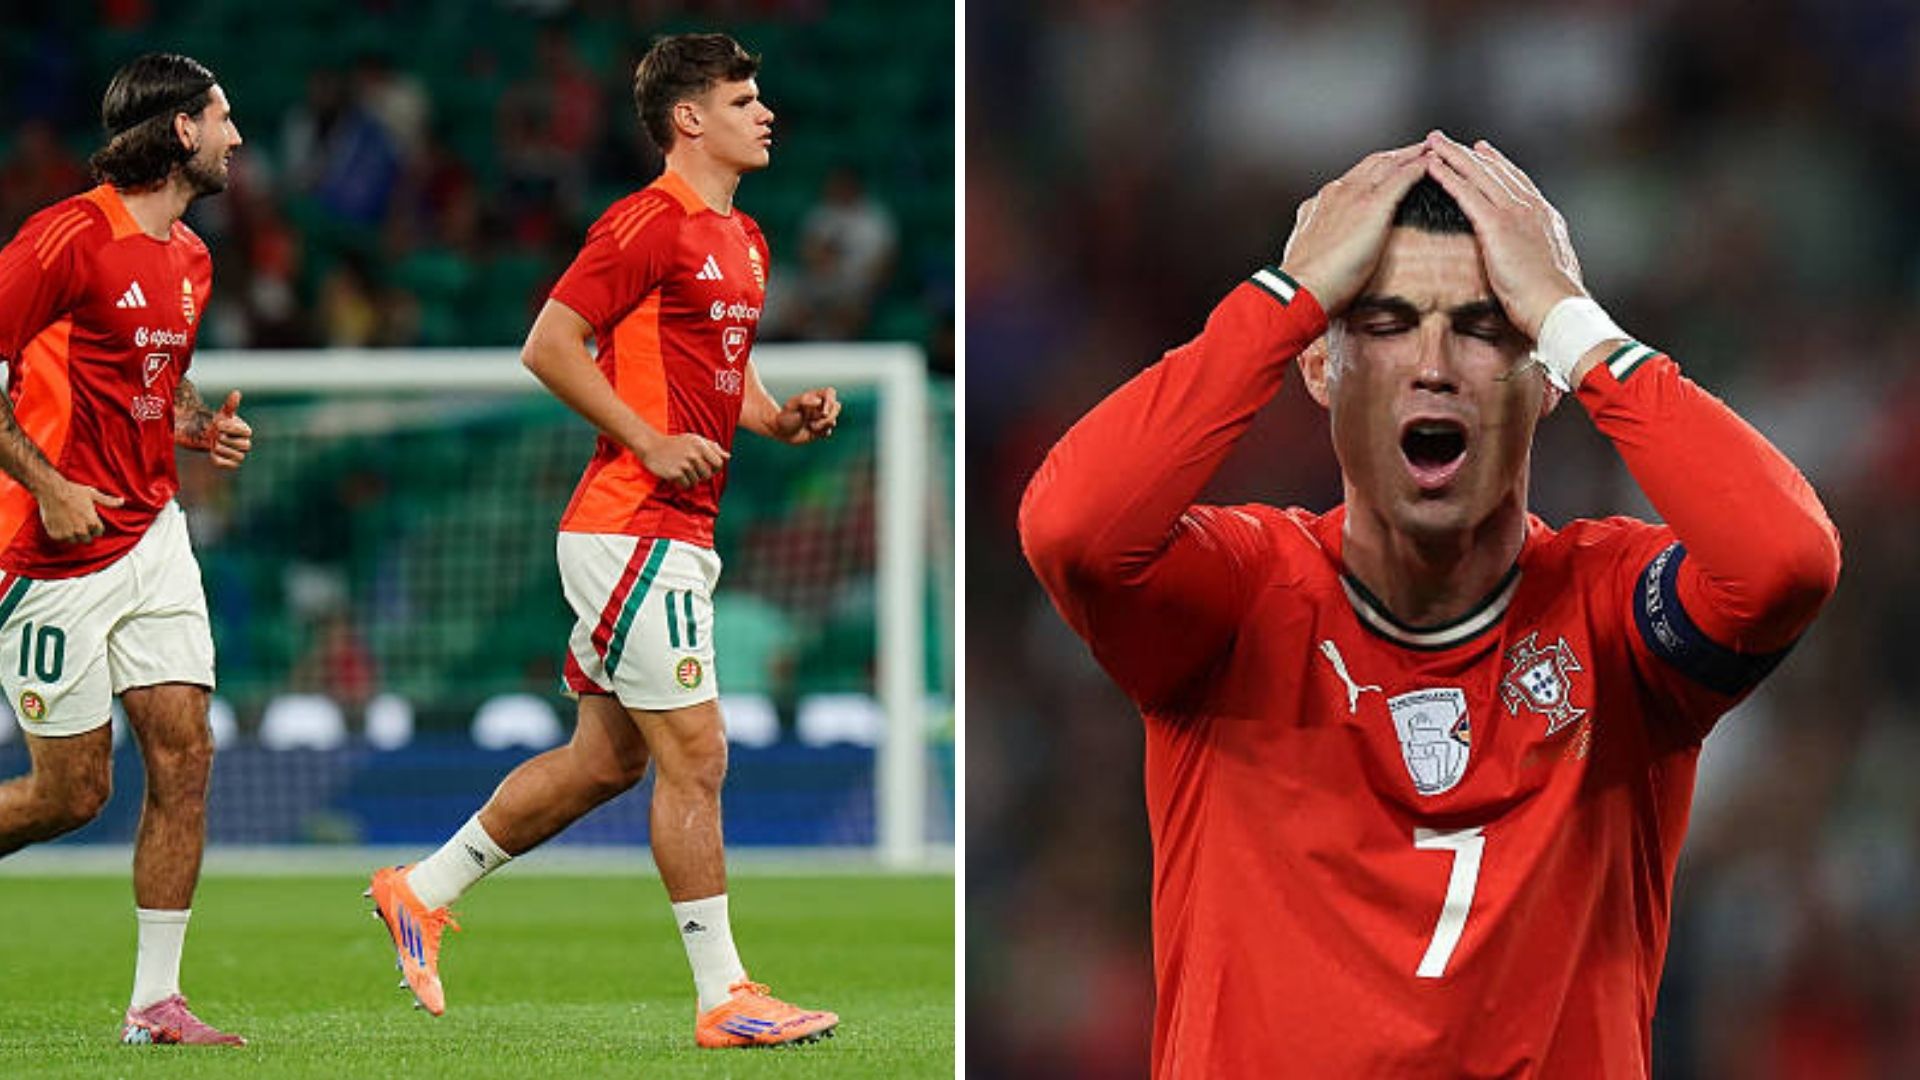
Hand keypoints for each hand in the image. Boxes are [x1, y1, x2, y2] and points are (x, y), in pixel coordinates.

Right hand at [38, 476, 122, 544]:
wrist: (51, 491)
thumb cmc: (72, 491)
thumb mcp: (93, 494)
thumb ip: (108, 501)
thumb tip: (122, 501)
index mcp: (92, 522)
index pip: (98, 532)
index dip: (94, 526)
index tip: (89, 520)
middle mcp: (81, 530)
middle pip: (87, 539)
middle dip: (85, 532)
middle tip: (78, 522)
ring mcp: (68, 534)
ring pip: (74, 541)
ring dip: (73, 535)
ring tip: (68, 523)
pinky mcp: (56, 535)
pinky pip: (61, 539)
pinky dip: (60, 534)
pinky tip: (59, 523)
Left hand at [208, 390, 251, 468]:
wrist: (205, 436)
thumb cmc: (216, 424)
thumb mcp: (222, 414)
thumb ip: (230, 405)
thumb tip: (236, 393)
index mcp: (246, 432)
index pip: (247, 433)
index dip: (231, 429)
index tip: (218, 424)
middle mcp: (246, 444)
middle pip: (243, 445)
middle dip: (225, 438)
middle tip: (215, 435)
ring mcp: (239, 456)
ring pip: (234, 455)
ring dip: (218, 447)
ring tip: (213, 443)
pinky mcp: (230, 465)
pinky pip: (224, 463)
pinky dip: (215, 457)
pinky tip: (212, 452)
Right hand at [640, 432, 728, 487]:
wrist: (651, 446)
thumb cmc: (675, 443)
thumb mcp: (694, 439)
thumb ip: (712, 447)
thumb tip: (728, 457)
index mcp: (700, 445)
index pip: (719, 464)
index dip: (715, 469)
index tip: (707, 468)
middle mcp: (694, 454)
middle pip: (707, 475)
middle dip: (701, 475)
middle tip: (690, 470)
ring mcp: (684, 464)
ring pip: (696, 482)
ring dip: (690, 479)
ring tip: (681, 470)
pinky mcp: (675, 473)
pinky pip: (686, 486)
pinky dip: (682, 483)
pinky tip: (675, 475)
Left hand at [769, 387, 840, 444]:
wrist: (780, 431)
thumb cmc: (785, 416)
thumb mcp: (791, 406)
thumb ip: (804, 400)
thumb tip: (818, 401)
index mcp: (814, 397)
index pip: (830, 393)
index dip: (831, 401)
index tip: (824, 412)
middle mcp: (820, 406)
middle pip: (836, 407)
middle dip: (828, 417)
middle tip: (813, 424)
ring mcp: (821, 418)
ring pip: (833, 421)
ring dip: (823, 426)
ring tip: (810, 427)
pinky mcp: (821, 429)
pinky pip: (829, 431)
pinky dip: (822, 433)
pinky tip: (812, 433)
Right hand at [1279, 143, 1432, 315]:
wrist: (1301, 289)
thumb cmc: (1304, 284)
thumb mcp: (1307, 254)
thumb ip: (1320, 244)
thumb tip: (1328, 253)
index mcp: (1320, 204)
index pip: (1353, 178)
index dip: (1374, 170)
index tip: (1387, 168)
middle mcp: (1337, 192)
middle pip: (1373, 163)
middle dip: (1396, 155)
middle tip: (1417, 149)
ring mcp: (1355, 196)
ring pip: (1389, 164)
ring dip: (1411, 154)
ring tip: (1432, 149)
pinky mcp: (1373, 206)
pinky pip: (1402, 178)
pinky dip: (1418, 167)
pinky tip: (1432, 163)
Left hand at [1420, 131, 1584, 338]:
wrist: (1558, 306)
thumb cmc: (1553, 300)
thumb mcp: (1550, 269)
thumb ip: (1538, 255)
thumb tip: (1532, 261)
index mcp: (1544, 217)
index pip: (1516, 181)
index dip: (1496, 163)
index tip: (1481, 150)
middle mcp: (1531, 207)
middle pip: (1494, 170)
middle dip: (1467, 152)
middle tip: (1446, 139)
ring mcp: (1515, 213)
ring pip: (1478, 175)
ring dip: (1453, 155)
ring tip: (1432, 142)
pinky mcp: (1498, 225)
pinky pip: (1467, 194)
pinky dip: (1449, 177)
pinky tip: (1433, 166)